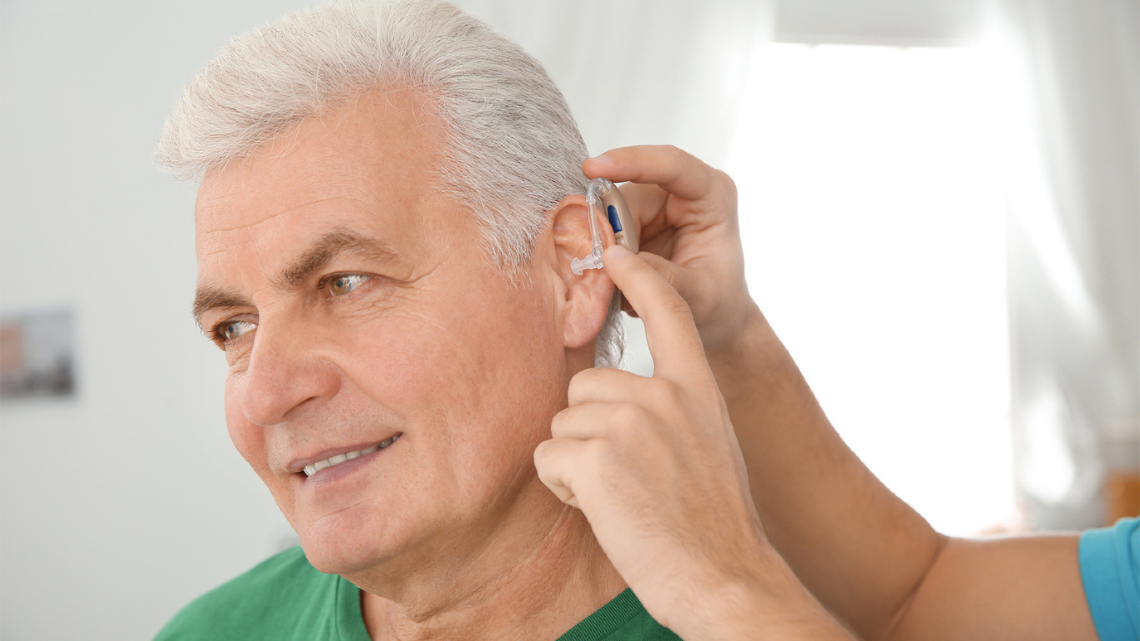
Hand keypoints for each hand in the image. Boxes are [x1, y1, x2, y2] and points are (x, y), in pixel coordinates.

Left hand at [534, 245, 851, 640]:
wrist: (726, 578)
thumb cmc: (715, 524)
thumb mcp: (709, 445)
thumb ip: (672, 411)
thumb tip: (620, 404)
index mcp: (697, 387)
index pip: (668, 312)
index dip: (640, 277)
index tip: (618, 252)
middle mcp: (663, 394)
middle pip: (584, 386)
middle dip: (589, 432)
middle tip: (628, 479)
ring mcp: (630, 422)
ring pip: (562, 424)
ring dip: (576, 463)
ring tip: (621, 497)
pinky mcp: (597, 457)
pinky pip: (547, 459)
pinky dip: (563, 489)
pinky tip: (604, 510)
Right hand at [583, 147, 752, 353]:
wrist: (714, 314)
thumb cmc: (718, 300)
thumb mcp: (698, 296)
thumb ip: (663, 278)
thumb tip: (618, 258)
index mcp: (713, 196)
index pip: (672, 165)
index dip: (632, 162)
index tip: (594, 168)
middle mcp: (684, 190)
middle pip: (631, 194)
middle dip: (613, 230)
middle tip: (608, 271)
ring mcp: (658, 201)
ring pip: (612, 211)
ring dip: (609, 247)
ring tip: (622, 284)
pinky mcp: (638, 215)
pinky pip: (607, 225)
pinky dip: (607, 252)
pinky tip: (619, 276)